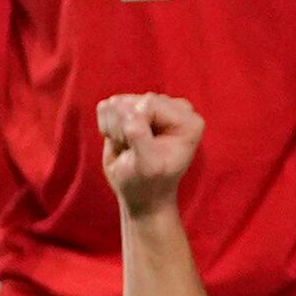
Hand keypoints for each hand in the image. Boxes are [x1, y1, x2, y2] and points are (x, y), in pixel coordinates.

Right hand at [95, 91, 202, 215]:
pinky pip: (107, 106)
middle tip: (132, 151)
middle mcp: (175, 108)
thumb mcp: (147, 166)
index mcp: (188, 120)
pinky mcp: (135, 108)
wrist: (141, 194)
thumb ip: (141, 139)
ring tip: (129, 147)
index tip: (138, 150)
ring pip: (116, 102)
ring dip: (114, 128)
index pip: (148, 104)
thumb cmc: (148, 183)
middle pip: (132, 101)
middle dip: (123, 127)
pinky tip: (122, 141)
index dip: (133, 125)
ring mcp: (154, 106)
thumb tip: (130, 119)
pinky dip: (107, 126)